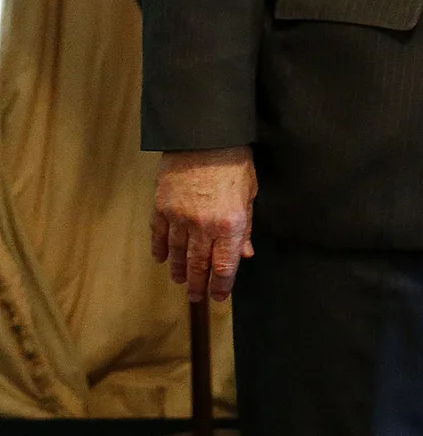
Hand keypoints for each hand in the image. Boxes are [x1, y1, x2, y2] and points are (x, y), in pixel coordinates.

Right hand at [150, 147, 257, 302]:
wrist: (205, 138)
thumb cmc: (235, 164)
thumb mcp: (250, 196)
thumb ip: (246, 228)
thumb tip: (245, 253)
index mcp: (230, 225)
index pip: (224, 265)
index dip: (222, 285)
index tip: (219, 297)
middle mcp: (203, 226)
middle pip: (199, 264)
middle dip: (198, 284)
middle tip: (196, 297)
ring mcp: (179, 218)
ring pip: (178, 253)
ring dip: (179, 269)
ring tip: (180, 280)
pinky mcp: (161, 208)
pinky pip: (159, 235)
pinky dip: (160, 249)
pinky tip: (162, 258)